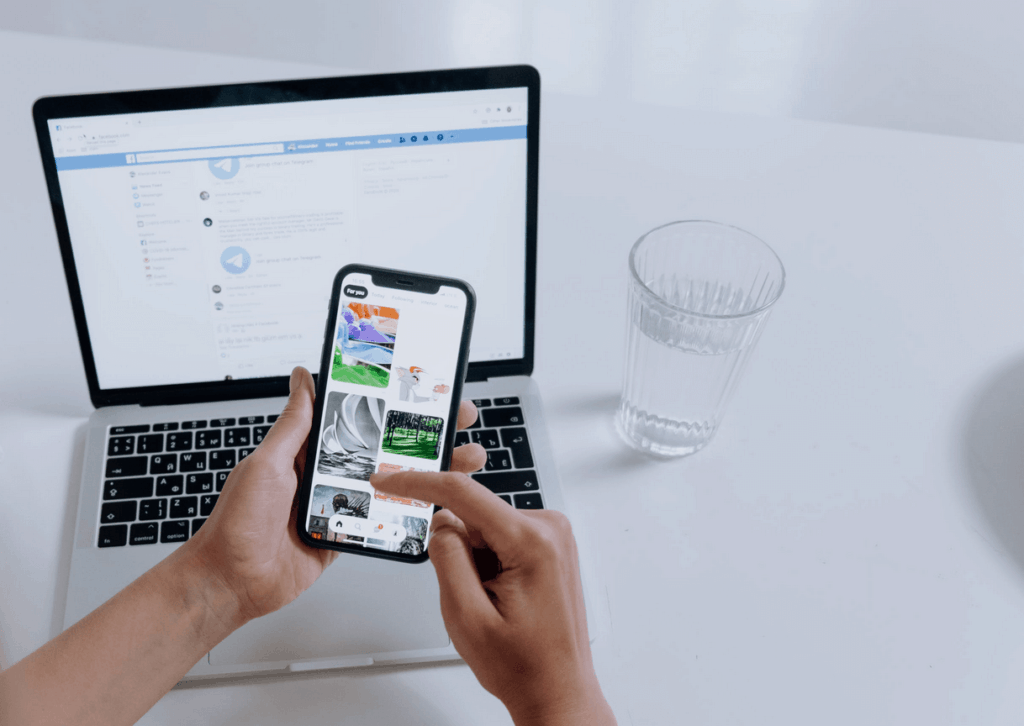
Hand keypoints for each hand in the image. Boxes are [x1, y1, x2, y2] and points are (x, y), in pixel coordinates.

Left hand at [187, 367, 486, 624]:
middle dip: (425, 433)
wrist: (231, 582)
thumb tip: (302, 379)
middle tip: (459, 418)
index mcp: (310, 450)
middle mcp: (329, 473)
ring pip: (395, 482)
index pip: (359, 418)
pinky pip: (386, 519)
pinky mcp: (348, 533)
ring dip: (430, 471)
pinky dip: (413, 511)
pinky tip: (439, 500)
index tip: (422, 388)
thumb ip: (293, 425)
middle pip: (387, 448)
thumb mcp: (267, 463)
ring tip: (463, 459)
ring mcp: (342, 504)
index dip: (391, 403)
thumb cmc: (236, 523)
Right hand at [369, 472, 615, 725]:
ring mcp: (553, 536)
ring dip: (477, 562)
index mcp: (532, 542)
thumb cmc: (524, 665)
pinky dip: (491, 563)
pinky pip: (502, 539)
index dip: (418, 483)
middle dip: (461, 552)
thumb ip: (447, 559)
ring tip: (494, 603)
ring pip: (486, 529)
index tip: (388, 479)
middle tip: (474, 598)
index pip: (463, 493)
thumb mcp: (466, 617)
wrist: (557, 690)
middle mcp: (550, 529)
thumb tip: (441, 522)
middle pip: (475, 516)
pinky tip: (503, 596)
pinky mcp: (550, 545)